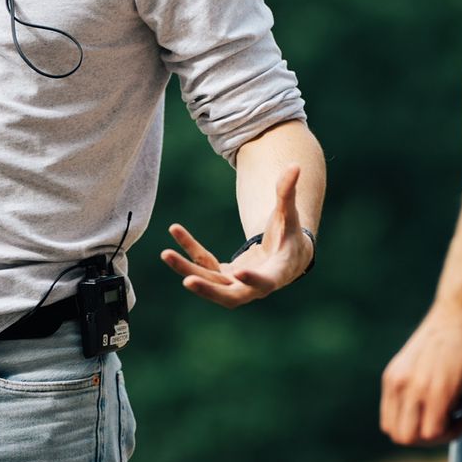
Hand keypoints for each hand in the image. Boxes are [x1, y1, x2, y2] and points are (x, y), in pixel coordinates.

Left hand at [160, 164, 313, 307]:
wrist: (285, 257)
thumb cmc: (290, 235)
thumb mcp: (289, 214)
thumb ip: (288, 193)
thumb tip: (295, 165)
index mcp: (276, 274)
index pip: (264, 282)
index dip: (253, 280)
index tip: (238, 273)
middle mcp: (254, 287)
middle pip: (230, 295)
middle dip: (208, 289)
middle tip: (187, 281)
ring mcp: (236, 285)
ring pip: (210, 282)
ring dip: (188, 270)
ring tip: (166, 254)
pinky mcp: (223, 278)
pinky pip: (204, 264)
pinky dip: (190, 250)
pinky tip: (175, 230)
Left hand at [380, 296, 461, 445]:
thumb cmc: (450, 332)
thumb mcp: (420, 362)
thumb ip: (416, 385)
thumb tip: (427, 414)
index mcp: (392, 379)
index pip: (390, 425)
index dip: (415, 430)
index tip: (437, 418)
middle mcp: (398, 384)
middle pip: (401, 437)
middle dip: (427, 440)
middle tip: (450, 422)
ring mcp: (416, 388)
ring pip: (416, 439)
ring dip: (441, 437)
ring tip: (459, 417)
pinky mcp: (439, 389)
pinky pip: (437, 431)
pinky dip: (454, 431)